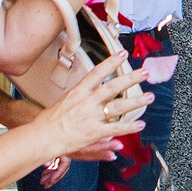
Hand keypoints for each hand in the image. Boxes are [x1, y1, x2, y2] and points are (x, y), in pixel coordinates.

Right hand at [37, 54, 151, 155]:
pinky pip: (115, 129)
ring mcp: (91, 116)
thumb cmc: (50, 120)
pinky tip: (141, 124)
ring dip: (136, 101)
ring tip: (150, 96)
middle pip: (112, 87)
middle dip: (131, 78)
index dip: (111, 62)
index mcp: (78, 92)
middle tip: (145, 72)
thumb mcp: (66, 100)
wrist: (42, 136)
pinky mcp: (94, 132)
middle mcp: (86, 102)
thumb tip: (95, 87)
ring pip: (118, 107)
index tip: (123, 54)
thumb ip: (83, 95)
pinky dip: (129, 127)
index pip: (97, 73)